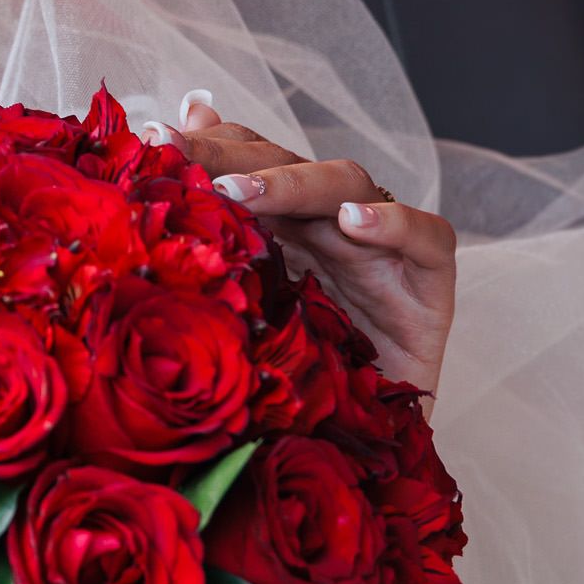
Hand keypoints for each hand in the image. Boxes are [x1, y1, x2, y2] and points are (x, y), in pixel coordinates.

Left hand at [146, 90, 455, 398]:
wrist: (365, 443)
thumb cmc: (301, 381)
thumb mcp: (243, 317)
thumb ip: (208, 250)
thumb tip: (160, 177)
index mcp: (283, 225)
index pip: (247, 158)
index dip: (205, 144)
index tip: (152, 140)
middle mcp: (330, 223)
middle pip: (285, 162)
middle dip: (230, 154)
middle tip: (180, 154)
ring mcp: (382, 246)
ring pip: (345, 182)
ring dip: (291, 183)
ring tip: (239, 191)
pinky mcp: (431, 281)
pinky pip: (425, 236)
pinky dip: (393, 223)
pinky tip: (354, 222)